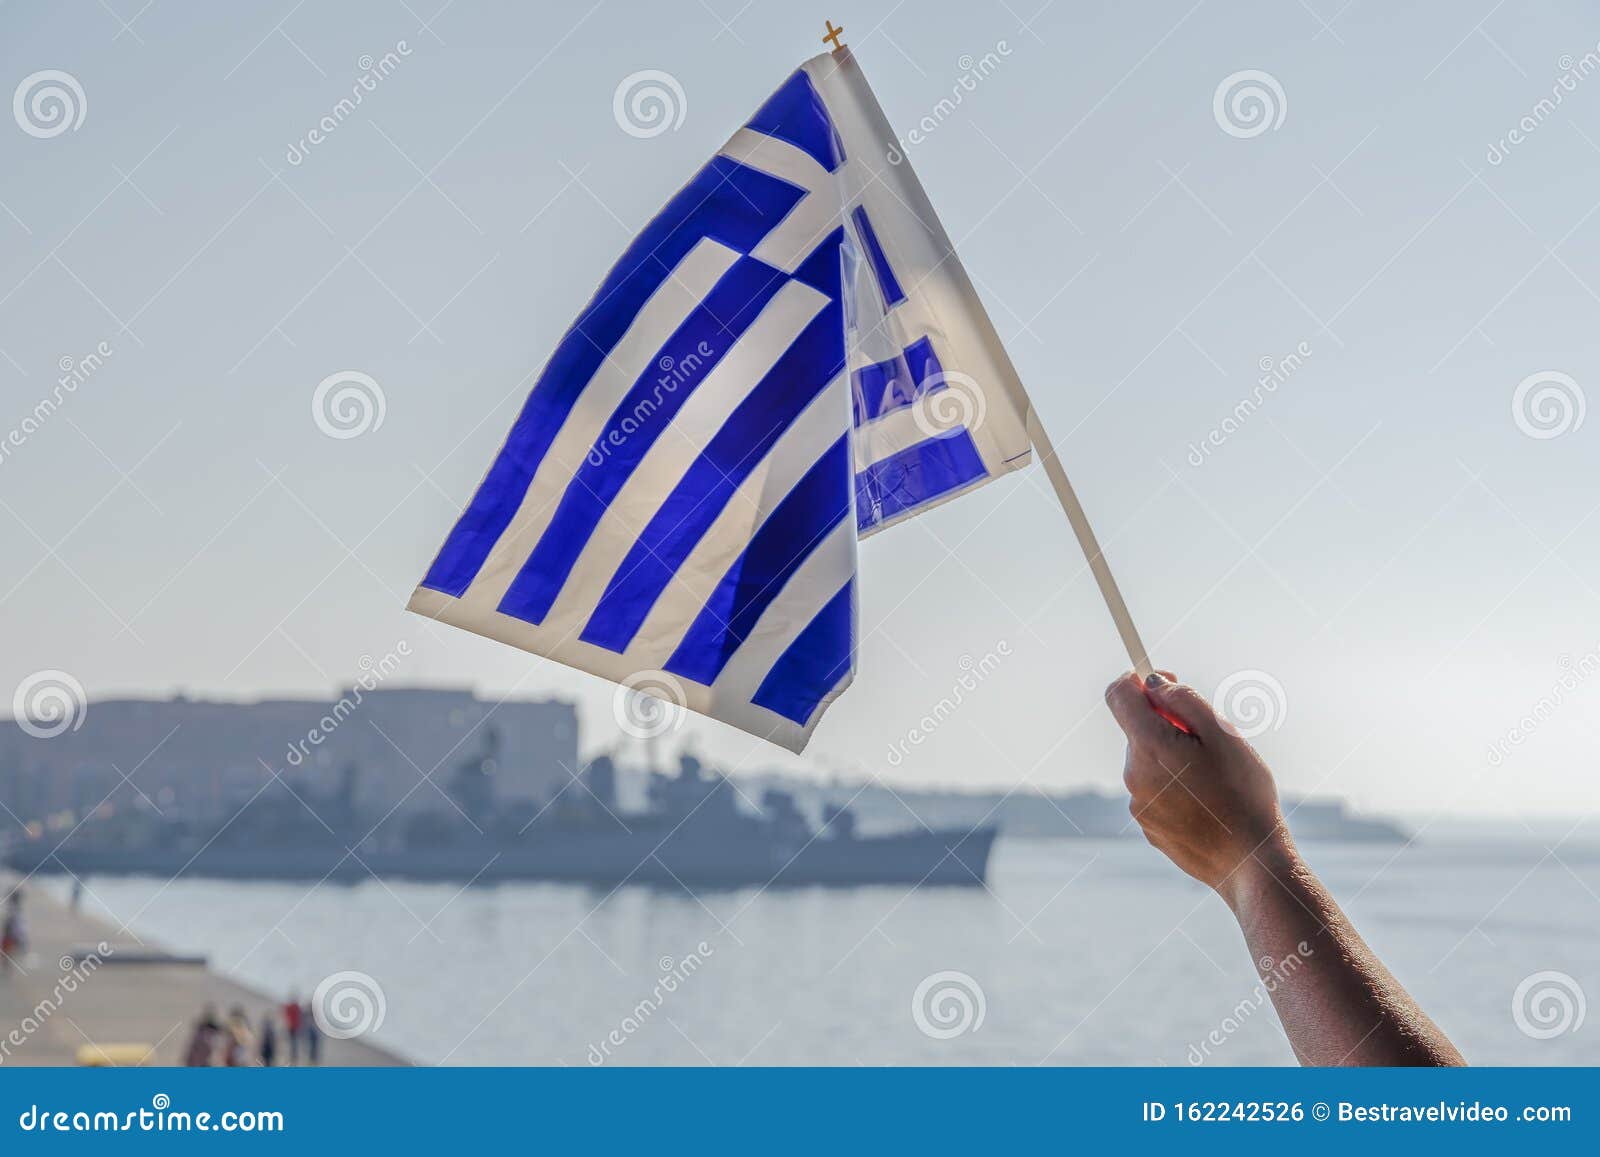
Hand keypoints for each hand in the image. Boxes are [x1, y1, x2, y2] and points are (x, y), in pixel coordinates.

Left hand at [1104, 671, 1293, 905]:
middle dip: (1168, 725)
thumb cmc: (1244, 795)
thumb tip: (1154, 683)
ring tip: (1215, 781)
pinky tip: (1208, 806)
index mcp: (1149, 746)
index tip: (1166, 683)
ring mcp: (1138, 805)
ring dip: (1174, 759)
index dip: (1139, 679)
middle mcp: (1134, 775)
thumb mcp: (1223, 734)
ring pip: (1150, 763)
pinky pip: (1156, 793)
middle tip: (1210, 742)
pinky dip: (1176, 788)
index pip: (1118, 694)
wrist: (1251, 864)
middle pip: (1138, 730)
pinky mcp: (1148, 827)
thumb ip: (1184, 700)